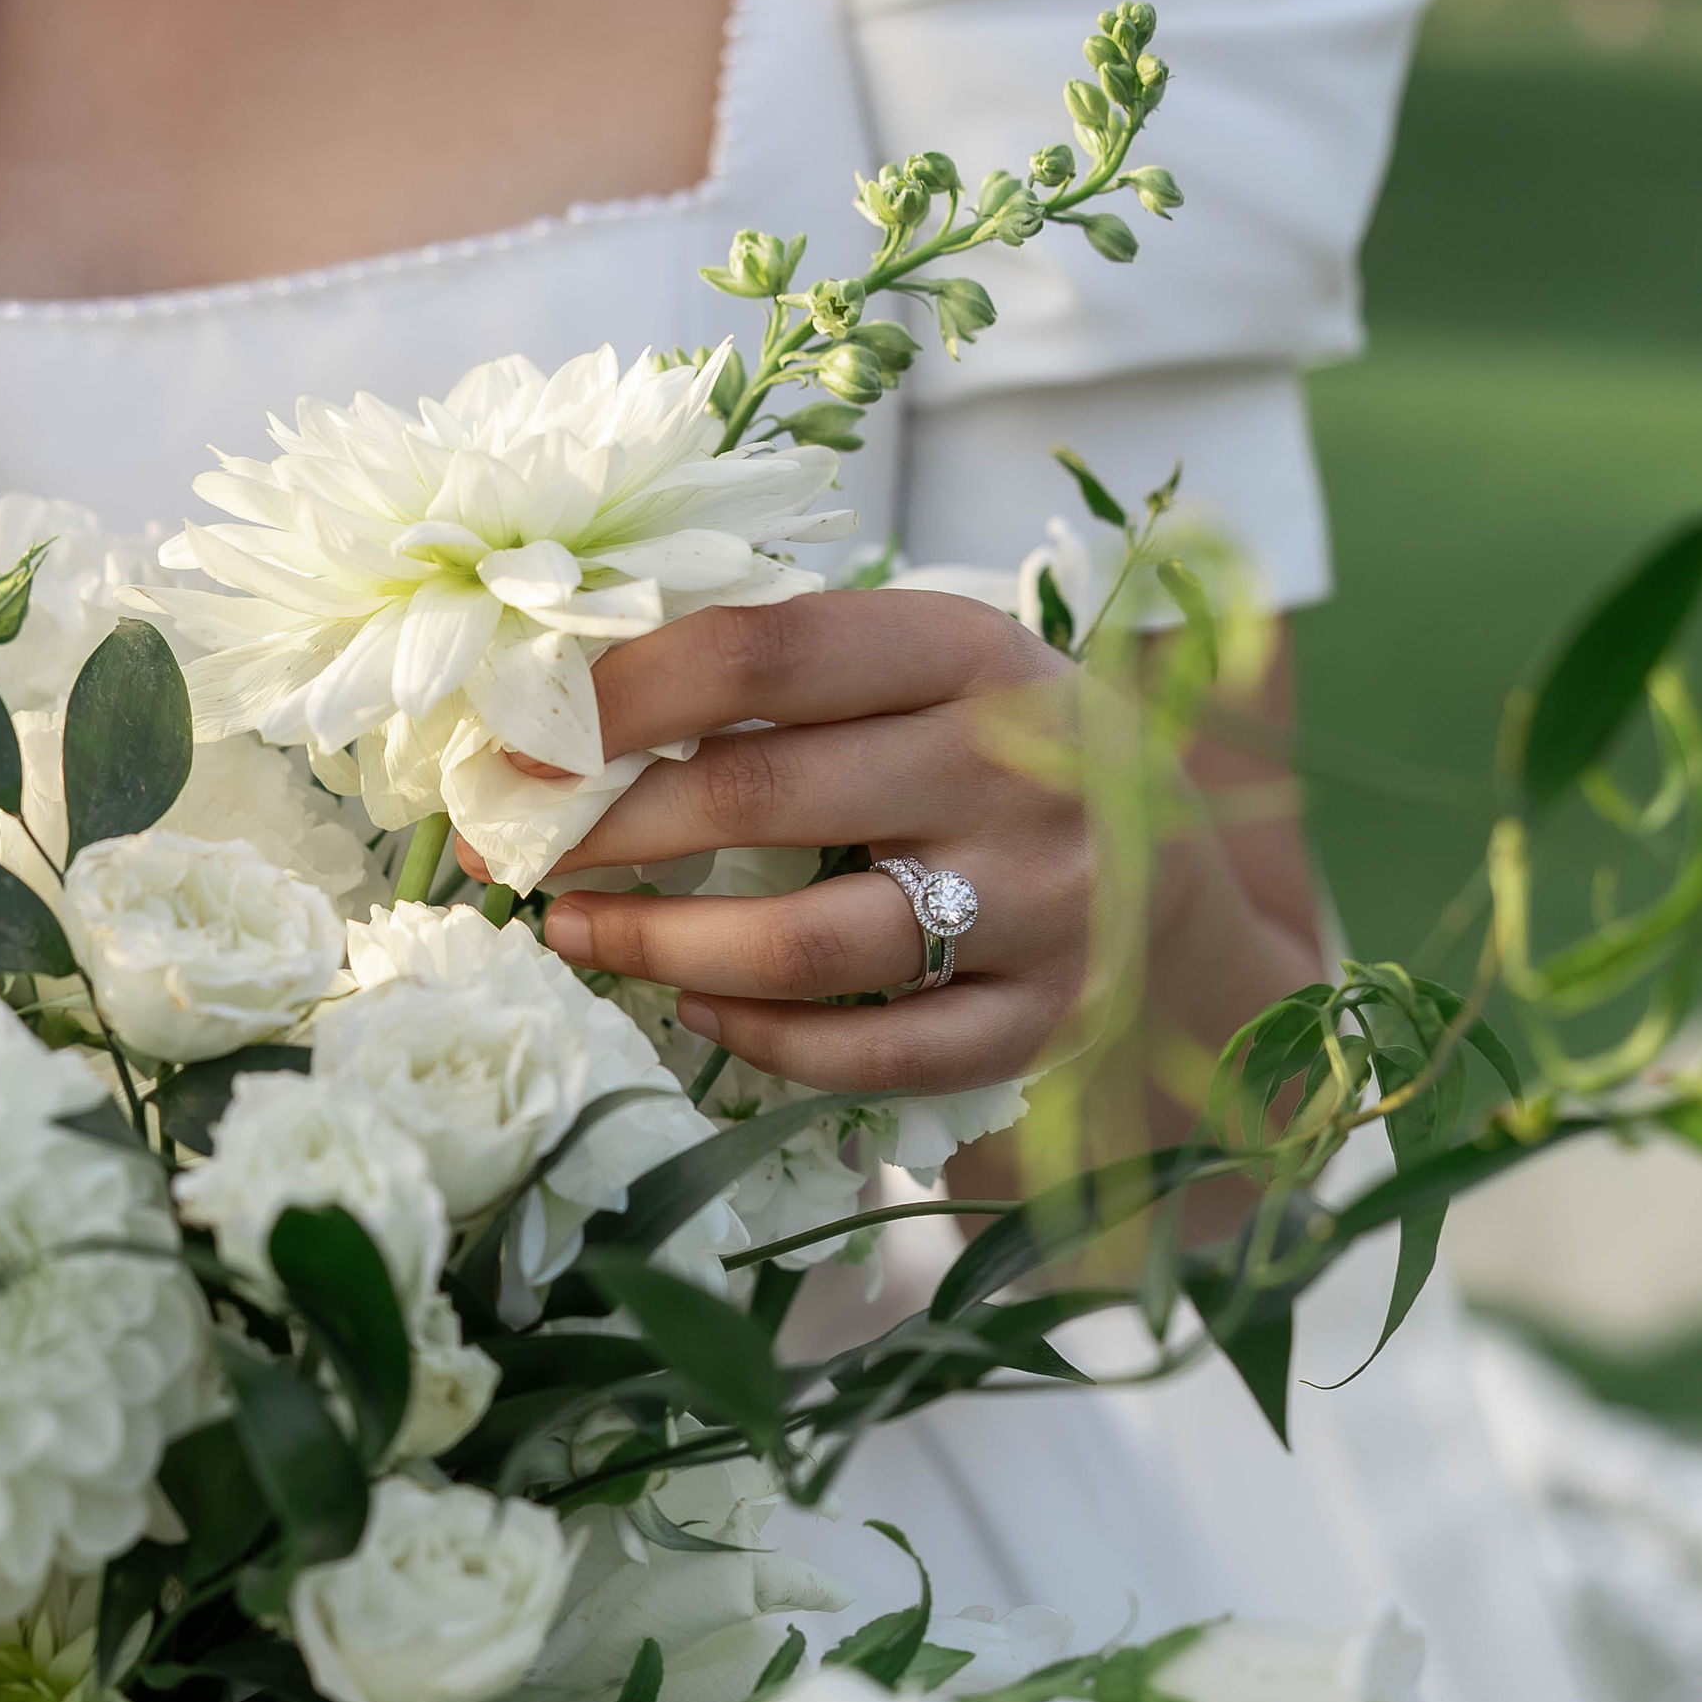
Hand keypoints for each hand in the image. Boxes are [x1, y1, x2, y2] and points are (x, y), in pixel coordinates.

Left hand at [472, 592, 1321, 1100]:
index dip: (629, 691)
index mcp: (977, 652)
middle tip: (519, 845)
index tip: (527, 735)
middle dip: (613, 825)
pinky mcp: (1042, 1024)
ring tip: (572, 933)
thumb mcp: (935, 677)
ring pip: (813, 943)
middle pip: (769, 792)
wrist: (1182, 889)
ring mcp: (1041, 908)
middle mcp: (1020, 772)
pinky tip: (696, 1010)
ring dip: (663, 944)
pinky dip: (763, 1037)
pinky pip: (874, 1052)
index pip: (774, 649)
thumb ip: (798, 677)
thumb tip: (571, 699)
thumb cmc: (1001, 763)